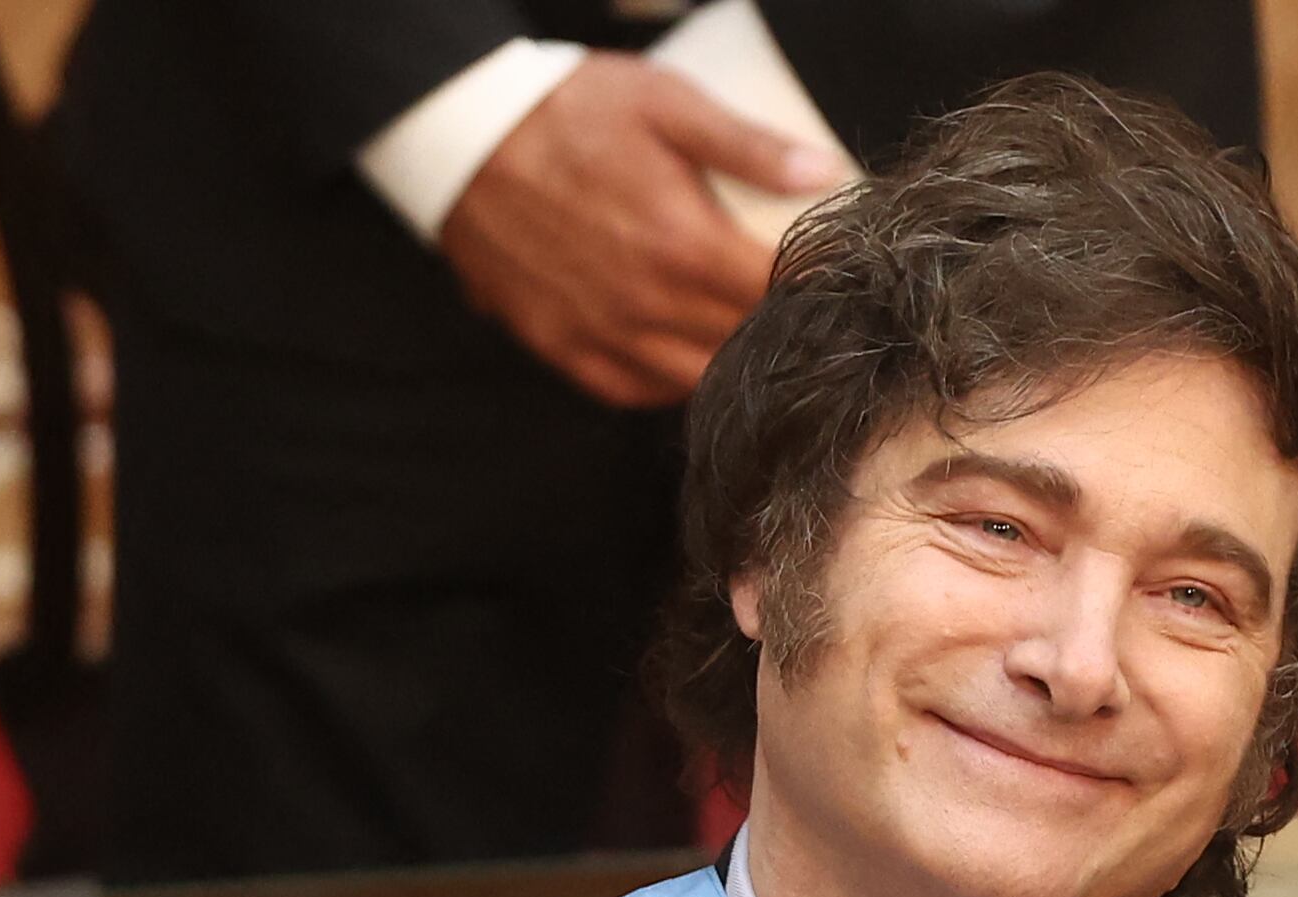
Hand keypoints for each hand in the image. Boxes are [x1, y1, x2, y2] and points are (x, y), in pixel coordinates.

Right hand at [439, 54, 839, 408]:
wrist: (464, 142)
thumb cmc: (569, 112)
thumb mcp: (666, 104)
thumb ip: (749, 146)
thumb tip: (825, 174)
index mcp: (684, 245)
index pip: (779, 294)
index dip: (815, 288)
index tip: (833, 277)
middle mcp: (649, 306)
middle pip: (746, 343)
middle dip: (780, 328)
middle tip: (799, 309)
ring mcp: (606, 336)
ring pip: (698, 379)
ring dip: (730, 362)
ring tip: (749, 335)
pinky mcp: (567, 350)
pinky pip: (638, 392)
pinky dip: (672, 381)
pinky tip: (688, 352)